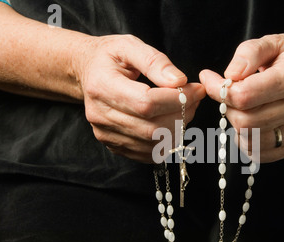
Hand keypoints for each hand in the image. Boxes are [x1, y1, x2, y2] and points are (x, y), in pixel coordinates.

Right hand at [74, 35, 205, 162]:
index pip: (146, 103)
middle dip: (182, 115)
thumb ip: (155, 61)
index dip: (177, 100)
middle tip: (195, 99)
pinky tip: (173, 123)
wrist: (86, 72)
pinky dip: (167, 142)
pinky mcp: (114, 145)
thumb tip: (179, 81)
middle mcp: (100, 115)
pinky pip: (148, 154)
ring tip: (186, 109)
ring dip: (178, 129)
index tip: (197, 89)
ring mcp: (106, 134)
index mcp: (102, 86)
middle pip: (152, 128)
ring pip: (153, 143)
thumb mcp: (129, 45)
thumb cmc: (109, 57)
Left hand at [200, 34, 283, 162]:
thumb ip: (248, 53)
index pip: (245, 96)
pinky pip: (260, 153)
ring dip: (236, 126)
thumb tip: (230, 75)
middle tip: (229, 97)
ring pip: (251, 141)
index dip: (219, 90)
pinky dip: (247, 140)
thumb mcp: (272, 42)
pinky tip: (252, 123)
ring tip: (243, 109)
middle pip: (246, 122)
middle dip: (228, 110)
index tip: (210, 80)